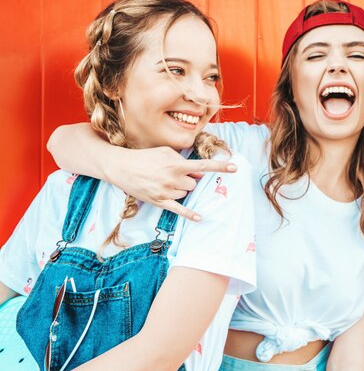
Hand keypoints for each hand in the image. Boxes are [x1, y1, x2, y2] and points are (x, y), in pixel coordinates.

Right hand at [107, 146, 237, 220]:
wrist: (122, 167)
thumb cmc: (145, 157)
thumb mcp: (166, 152)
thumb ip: (184, 160)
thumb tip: (198, 172)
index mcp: (176, 164)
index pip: (203, 166)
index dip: (220, 167)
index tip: (235, 168)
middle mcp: (173, 178)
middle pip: (194, 184)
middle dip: (188, 180)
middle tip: (174, 175)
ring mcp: (167, 191)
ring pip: (186, 194)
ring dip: (181, 189)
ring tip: (164, 182)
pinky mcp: (160, 201)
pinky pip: (179, 210)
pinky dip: (190, 214)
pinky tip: (200, 218)